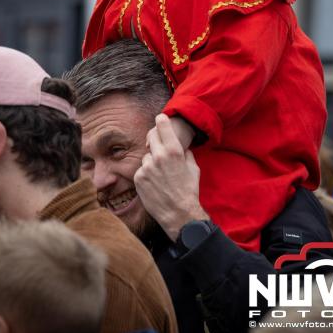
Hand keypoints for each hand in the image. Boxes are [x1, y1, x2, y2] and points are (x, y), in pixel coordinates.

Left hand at [135, 114, 208, 240]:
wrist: (178, 213)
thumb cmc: (188, 190)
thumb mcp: (193, 168)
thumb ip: (186, 154)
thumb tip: (182, 147)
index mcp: (174, 150)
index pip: (162, 125)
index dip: (161, 120)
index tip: (160, 118)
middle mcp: (158, 156)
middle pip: (151, 137)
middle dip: (155, 141)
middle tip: (160, 149)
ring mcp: (147, 167)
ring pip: (146, 156)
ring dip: (152, 162)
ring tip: (161, 175)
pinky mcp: (138, 178)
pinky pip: (141, 170)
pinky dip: (146, 174)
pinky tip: (155, 183)